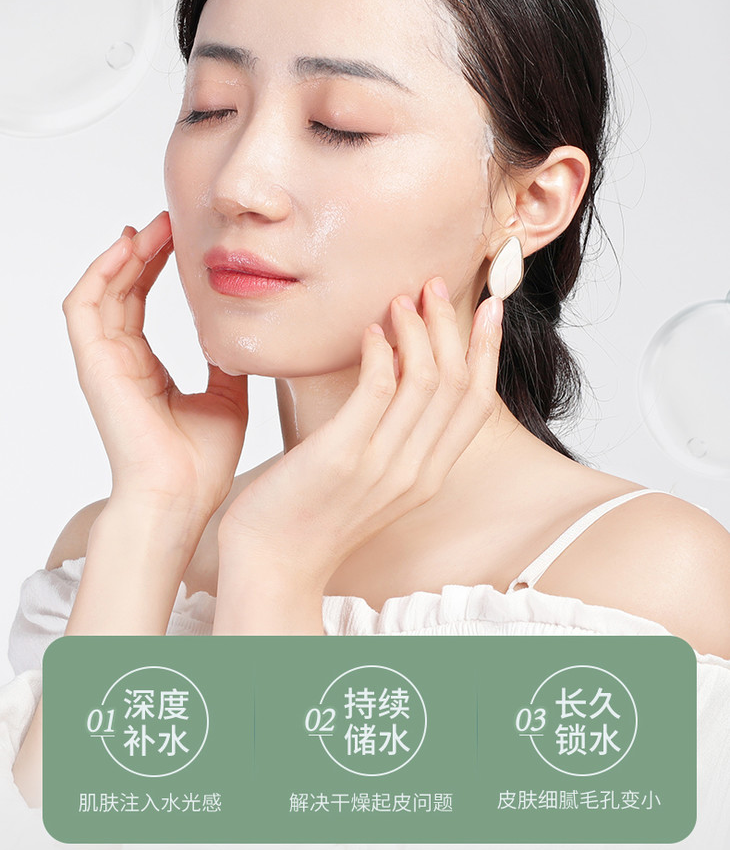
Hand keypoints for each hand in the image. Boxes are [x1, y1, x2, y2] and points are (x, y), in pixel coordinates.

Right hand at [62, 210, 247, 523]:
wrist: (181, 497)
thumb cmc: (201, 462)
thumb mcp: (227, 397)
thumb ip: (226, 363)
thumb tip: (242, 333)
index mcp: (144, 369)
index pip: (141, 301)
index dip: (156, 265)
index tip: (180, 237)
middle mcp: (119, 361)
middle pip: (121, 288)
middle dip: (143, 250)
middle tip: (170, 218)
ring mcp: (103, 362)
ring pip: (101, 290)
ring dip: (124, 254)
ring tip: (153, 226)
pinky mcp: (94, 365)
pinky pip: (83, 306)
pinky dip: (101, 272)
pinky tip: (128, 247)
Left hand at [217, 279, 502, 585]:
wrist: (271, 564)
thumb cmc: (311, 513)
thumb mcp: (370, 474)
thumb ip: (393, 432)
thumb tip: (400, 369)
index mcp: (428, 475)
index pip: (478, 404)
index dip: (489, 351)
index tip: (490, 308)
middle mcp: (416, 472)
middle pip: (458, 383)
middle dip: (453, 325)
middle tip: (435, 285)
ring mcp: (383, 465)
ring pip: (426, 380)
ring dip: (418, 329)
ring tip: (401, 299)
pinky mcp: (343, 456)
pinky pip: (377, 389)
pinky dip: (380, 351)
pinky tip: (369, 330)